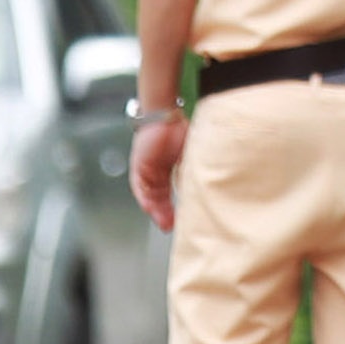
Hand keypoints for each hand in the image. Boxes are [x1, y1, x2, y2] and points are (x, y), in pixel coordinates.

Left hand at [131, 115, 187, 230]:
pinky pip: (140, 189)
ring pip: (151, 197)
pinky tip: (151, 209)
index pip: (174, 194)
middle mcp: (159, 173)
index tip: (186, 220)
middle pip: (161, 199)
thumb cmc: (180, 129)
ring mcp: (147, 172)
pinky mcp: (138, 169)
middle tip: (173, 227)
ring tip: (165, 223)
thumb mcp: (192, 155)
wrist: (164, 116)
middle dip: (167, 215)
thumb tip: (206, 189)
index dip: (179, 208)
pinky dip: (146, 200)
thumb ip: (194, 171)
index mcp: (172, 169)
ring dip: (157, 211)